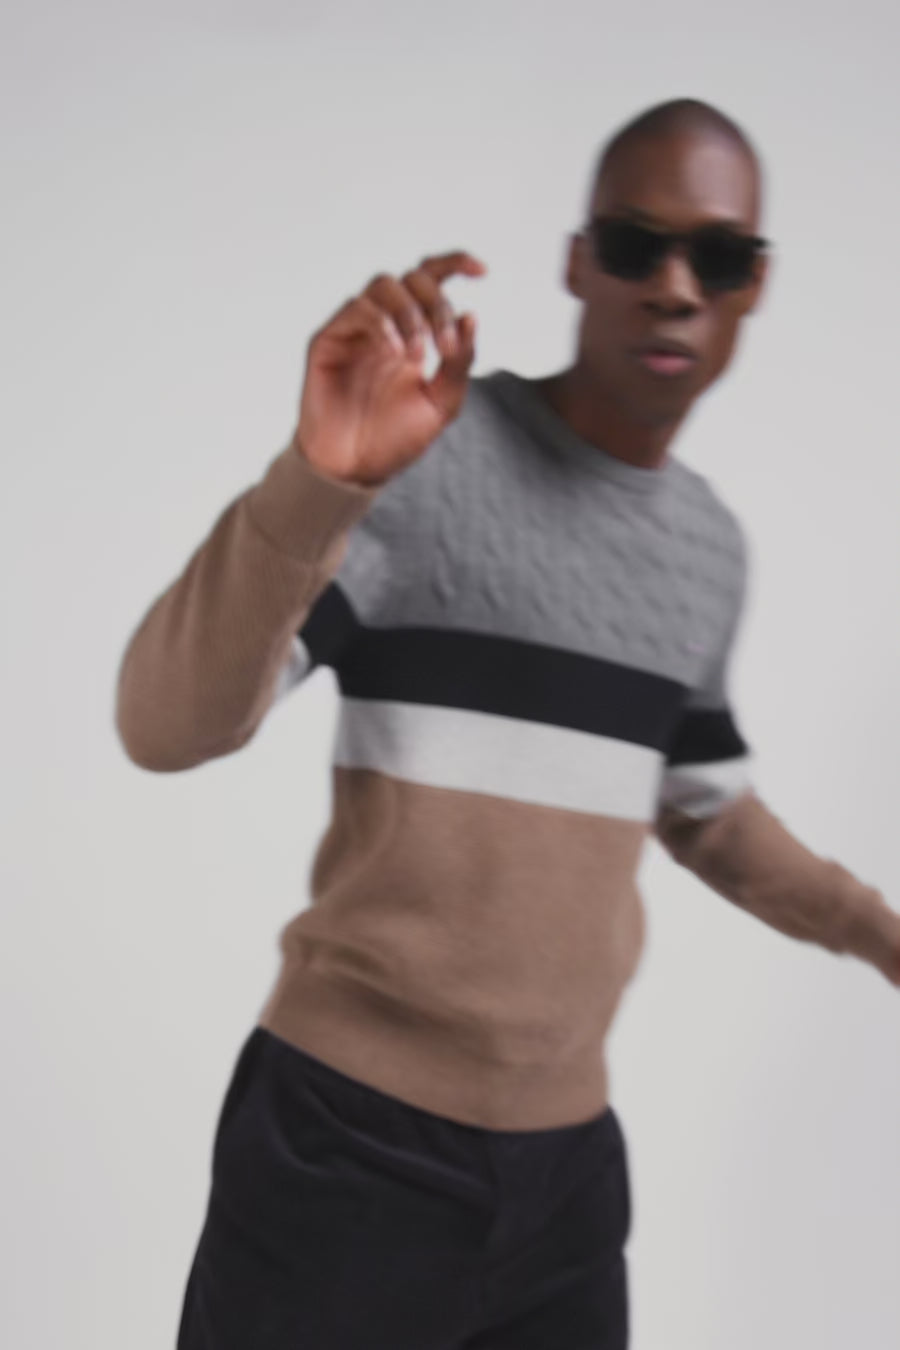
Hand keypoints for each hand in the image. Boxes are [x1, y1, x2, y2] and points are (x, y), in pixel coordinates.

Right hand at [293, 250, 486, 487]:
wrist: (355, 468)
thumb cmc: (395, 437)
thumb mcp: (441, 403)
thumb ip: (460, 362)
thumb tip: (472, 315)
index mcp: (413, 331)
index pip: (432, 280)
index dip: (455, 264)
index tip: (482, 271)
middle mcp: (385, 322)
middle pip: (412, 278)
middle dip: (436, 305)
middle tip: (446, 346)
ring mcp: (355, 328)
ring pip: (384, 285)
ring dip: (410, 314)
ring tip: (419, 355)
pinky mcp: (328, 338)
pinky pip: (357, 308)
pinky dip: (382, 323)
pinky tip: (395, 353)